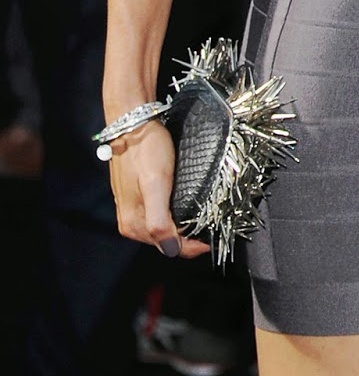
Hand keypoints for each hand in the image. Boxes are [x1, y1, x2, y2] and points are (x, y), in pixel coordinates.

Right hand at [105, 119, 209, 259]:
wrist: (133, 125)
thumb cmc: (146, 151)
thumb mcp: (156, 185)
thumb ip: (159, 220)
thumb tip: (171, 250)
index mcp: (135, 225)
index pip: (170, 248)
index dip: (192, 247)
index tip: (210, 240)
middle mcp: (130, 222)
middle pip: (165, 241)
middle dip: (186, 239)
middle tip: (208, 227)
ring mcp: (132, 210)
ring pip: (162, 230)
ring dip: (180, 228)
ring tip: (199, 218)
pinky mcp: (135, 198)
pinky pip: (157, 216)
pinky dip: (172, 216)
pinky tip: (182, 206)